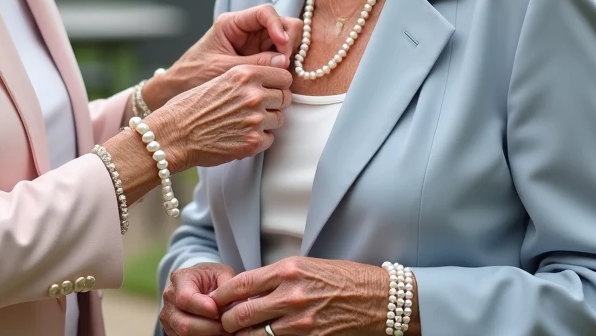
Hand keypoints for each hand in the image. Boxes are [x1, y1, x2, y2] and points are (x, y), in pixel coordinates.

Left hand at [145, 5, 302, 109]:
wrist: (179, 88)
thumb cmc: (194, 74)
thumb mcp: (222, 68)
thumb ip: (253, 63)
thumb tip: (284, 62)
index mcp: (233, 24)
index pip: (265, 13)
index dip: (278, 26)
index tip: (282, 44)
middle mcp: (248, 30)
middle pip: (282, 24)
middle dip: (288, 41)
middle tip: (284, 64)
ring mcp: (256, 45)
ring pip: (285, 41)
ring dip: (288, 55)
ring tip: (281, 75)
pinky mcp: (260, 60)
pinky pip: (280, 58)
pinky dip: (284, 66)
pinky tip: (279, 79)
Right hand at [148, 63, 291, 169]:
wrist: (173, 134)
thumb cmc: (190, 107)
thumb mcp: (217, 79)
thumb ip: (245, 79)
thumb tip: (270, 82)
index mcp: (244, 74)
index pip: (284, 76)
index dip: (278, 84)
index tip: (271, 89)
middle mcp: (253, 94)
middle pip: (284, 98)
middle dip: (274, 104)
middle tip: (256, 109)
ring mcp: (255, 119)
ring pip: (279, 119)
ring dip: (267, 122)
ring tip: (244, 123)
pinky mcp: (253, 142)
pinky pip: (270, 139)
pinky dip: (258, 140)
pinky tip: (240, 136)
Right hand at [159, 263, 235, 335]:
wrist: (200, 283)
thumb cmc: (212, 278)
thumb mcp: (222, 273)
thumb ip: (227, 285)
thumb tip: (237, 304)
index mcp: (180, 279)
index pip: (185, 298)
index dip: (203, 308)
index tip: (218, 312)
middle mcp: (169, 299)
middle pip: (184, 324)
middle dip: (210, 328)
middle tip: (227, 326)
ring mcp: (169, 317)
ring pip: (185, 335)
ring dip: (208, 335)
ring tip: (224, 331)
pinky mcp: (172, 330)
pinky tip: (217, 333)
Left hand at [211, 257, 404, 335]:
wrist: (381, 299)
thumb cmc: (344, 279)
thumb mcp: (307, 266)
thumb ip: (277, 277)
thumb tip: (248, 290)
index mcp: (288, 270)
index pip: (241, 284)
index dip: (221, 296)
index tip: (214, 302)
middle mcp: (291, 295)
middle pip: (241, 314)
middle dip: (227, 322)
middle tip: (223, 324)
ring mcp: (301, 322)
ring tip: (240, 335)